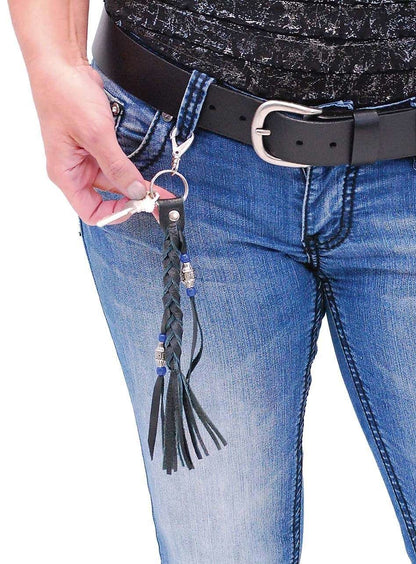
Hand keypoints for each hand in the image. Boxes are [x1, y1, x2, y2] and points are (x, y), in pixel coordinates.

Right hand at [28, 58, 173, 225]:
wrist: (62, 64)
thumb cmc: (64, 95)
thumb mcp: (96, 134)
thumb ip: (117, 166)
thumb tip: (135, 190)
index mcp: (66, 174)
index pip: (91, 211)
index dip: (116, 214)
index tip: (138, 206)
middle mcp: (75, 170)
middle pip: (107, 198)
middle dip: (133, 199)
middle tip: (157, 200)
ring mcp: (87, 159)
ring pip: (115, 181)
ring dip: (136, 184)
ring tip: (159, 188)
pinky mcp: (98, 146)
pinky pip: (118, 165)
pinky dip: (133, 170)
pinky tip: (148, 172)